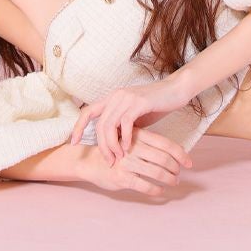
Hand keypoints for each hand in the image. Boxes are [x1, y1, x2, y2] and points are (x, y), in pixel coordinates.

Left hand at [69, 75, 192, 165]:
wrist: (176, 90)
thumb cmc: (157, 104)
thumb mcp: (135, 116)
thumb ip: (122, 126)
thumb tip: (113, 143)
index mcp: (112, 98)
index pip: (87, 112)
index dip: (78, 127)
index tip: (74, 143)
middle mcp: (116, 96)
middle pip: (99, 125)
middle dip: (101, 146)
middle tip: (108, 161)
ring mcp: (126, 98)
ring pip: (110, 125)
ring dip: (112, 145)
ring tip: (118, 158)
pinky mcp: (138, 102)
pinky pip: (125, 123)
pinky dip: (125, 138)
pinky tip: (128, 148)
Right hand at [76, 126, 192, 196]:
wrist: (89, 161)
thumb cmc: (115, 150)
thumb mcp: (129, 139)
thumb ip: (147, 142)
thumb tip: (173, 151)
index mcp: (138, 135)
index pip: (166, 144)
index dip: (180, 154)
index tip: (189, 163)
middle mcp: (133, 147)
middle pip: (164, 158)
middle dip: (176, 168)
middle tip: (179, 174)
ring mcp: (127, 163)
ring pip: (157, 173)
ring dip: (169, 179)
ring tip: (173, 182)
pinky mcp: (122, 178)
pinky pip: (145, 186)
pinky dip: (156, 190)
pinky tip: (160, 191)